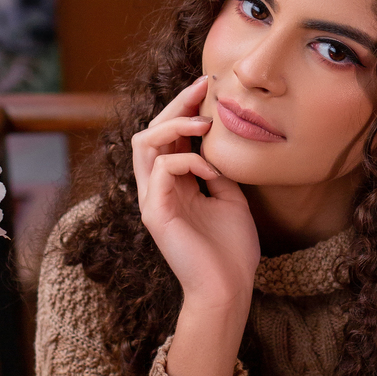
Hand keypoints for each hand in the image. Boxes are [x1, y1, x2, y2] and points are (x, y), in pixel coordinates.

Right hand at [132, 75, 259, 311]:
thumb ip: (218, 171)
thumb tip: (216, 145)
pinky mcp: (154, 212)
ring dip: (174, 125)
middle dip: (177, 105)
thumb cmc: (232, 250)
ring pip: (145, 143)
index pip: (169, 137)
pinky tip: (210, 169)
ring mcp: (152, 200)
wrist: (228, 289)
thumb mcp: (230, 198)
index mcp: (174, 185)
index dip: (185, 108)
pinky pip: (162, 168)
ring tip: (204, 122)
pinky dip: (187, 160)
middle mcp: (157, 189)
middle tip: (204, 87)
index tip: (209, 87)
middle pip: (151, 132)